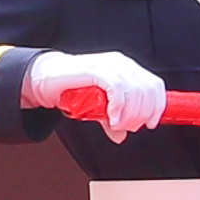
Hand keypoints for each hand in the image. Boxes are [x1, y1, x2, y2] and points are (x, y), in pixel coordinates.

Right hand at [21, 51, 165, 133]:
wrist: (43, 79)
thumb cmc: (70, 89)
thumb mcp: (96, 108)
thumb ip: (111, 119)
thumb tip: (121, 136)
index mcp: (127, 69)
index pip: (154, 85)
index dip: (157, 106)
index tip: (150, 123)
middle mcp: (121, 63)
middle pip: (147, 89)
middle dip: (142, 114)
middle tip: (128, 127)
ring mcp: (109, 64)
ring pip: (135, 90)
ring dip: (130, 114)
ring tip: (117, 125)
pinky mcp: (96, 68)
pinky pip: (117, 88)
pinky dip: (119, 107)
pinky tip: (112, 118)